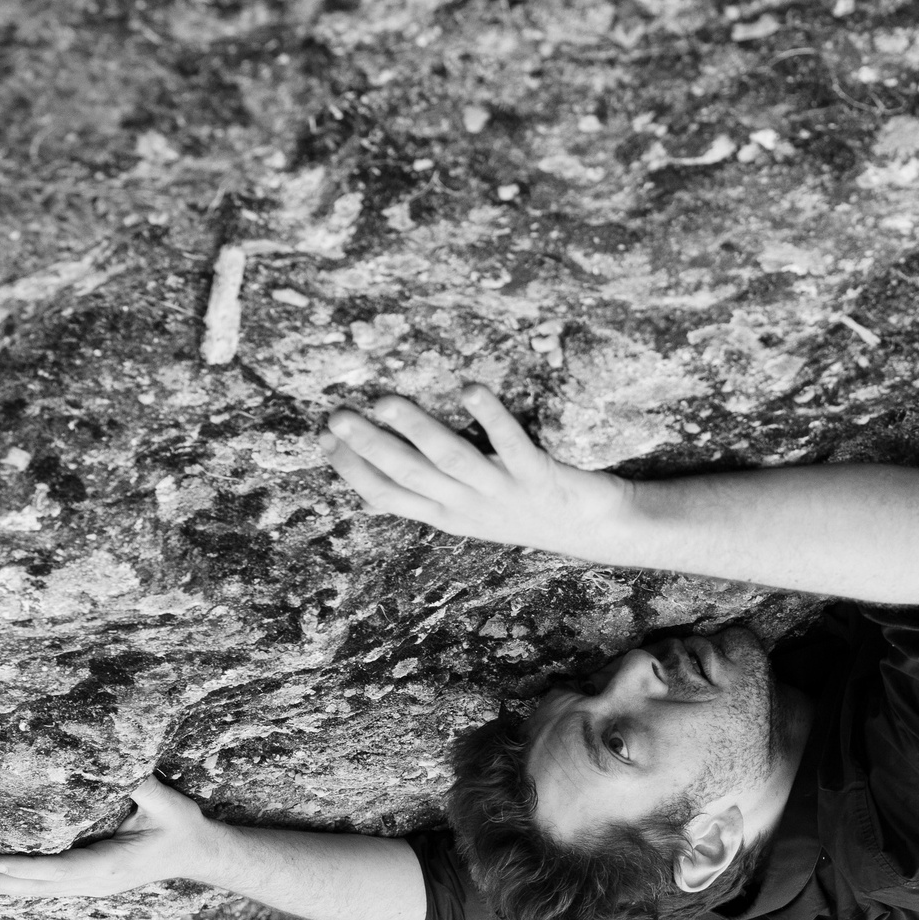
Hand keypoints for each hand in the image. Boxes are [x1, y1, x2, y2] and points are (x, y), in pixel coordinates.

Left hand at [0, 777, 223, 899]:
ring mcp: (89, 887)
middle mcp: (95, 883)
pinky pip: (44, 887)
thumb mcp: (168, 803)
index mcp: (113, 865)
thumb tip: (104, 759)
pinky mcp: (86, 883)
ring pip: (36, 891)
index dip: (28, 867)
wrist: (197, 854)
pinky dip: (16, 882)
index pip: (63, 870)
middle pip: (38, 888)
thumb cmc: (182, 827)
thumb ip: (138, 783)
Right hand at [319, 384, 638, 560]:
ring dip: (417, 431)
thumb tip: (383, 461)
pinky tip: (471, 389)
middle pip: (411, 476)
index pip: (387, 495)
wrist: (597, 530)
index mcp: (448, 515)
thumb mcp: (473, 509)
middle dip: (370, 447)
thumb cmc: (528, 510)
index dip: (353, 469)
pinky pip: (512, 444)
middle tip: (338, 416)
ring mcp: (503, 493)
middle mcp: (469, 507)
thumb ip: (434, 488)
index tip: (322, 437)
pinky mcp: (539, 477)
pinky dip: (491, 418)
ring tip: (386, 401)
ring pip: (451, 461)